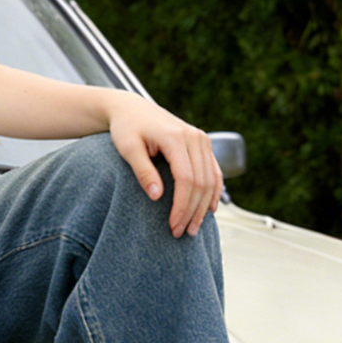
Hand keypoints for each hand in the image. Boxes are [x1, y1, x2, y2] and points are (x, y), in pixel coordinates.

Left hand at [106, 94, 222, 236]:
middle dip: (192, 211)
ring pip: (211, 179)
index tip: (173, 226)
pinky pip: (214, 172)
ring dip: (204, 207)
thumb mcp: (128, 148)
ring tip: (193, 228)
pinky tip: (208, 211)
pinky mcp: (203, 144)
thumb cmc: (126, 128)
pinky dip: (213, 192)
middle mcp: (194, 137)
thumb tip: (157, 197)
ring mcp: (202, 139)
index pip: (186, 179)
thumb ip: (143, 171)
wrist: (132, 109)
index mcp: (175, 137)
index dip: (181, 206)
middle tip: (181, 233)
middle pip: (201, 182)